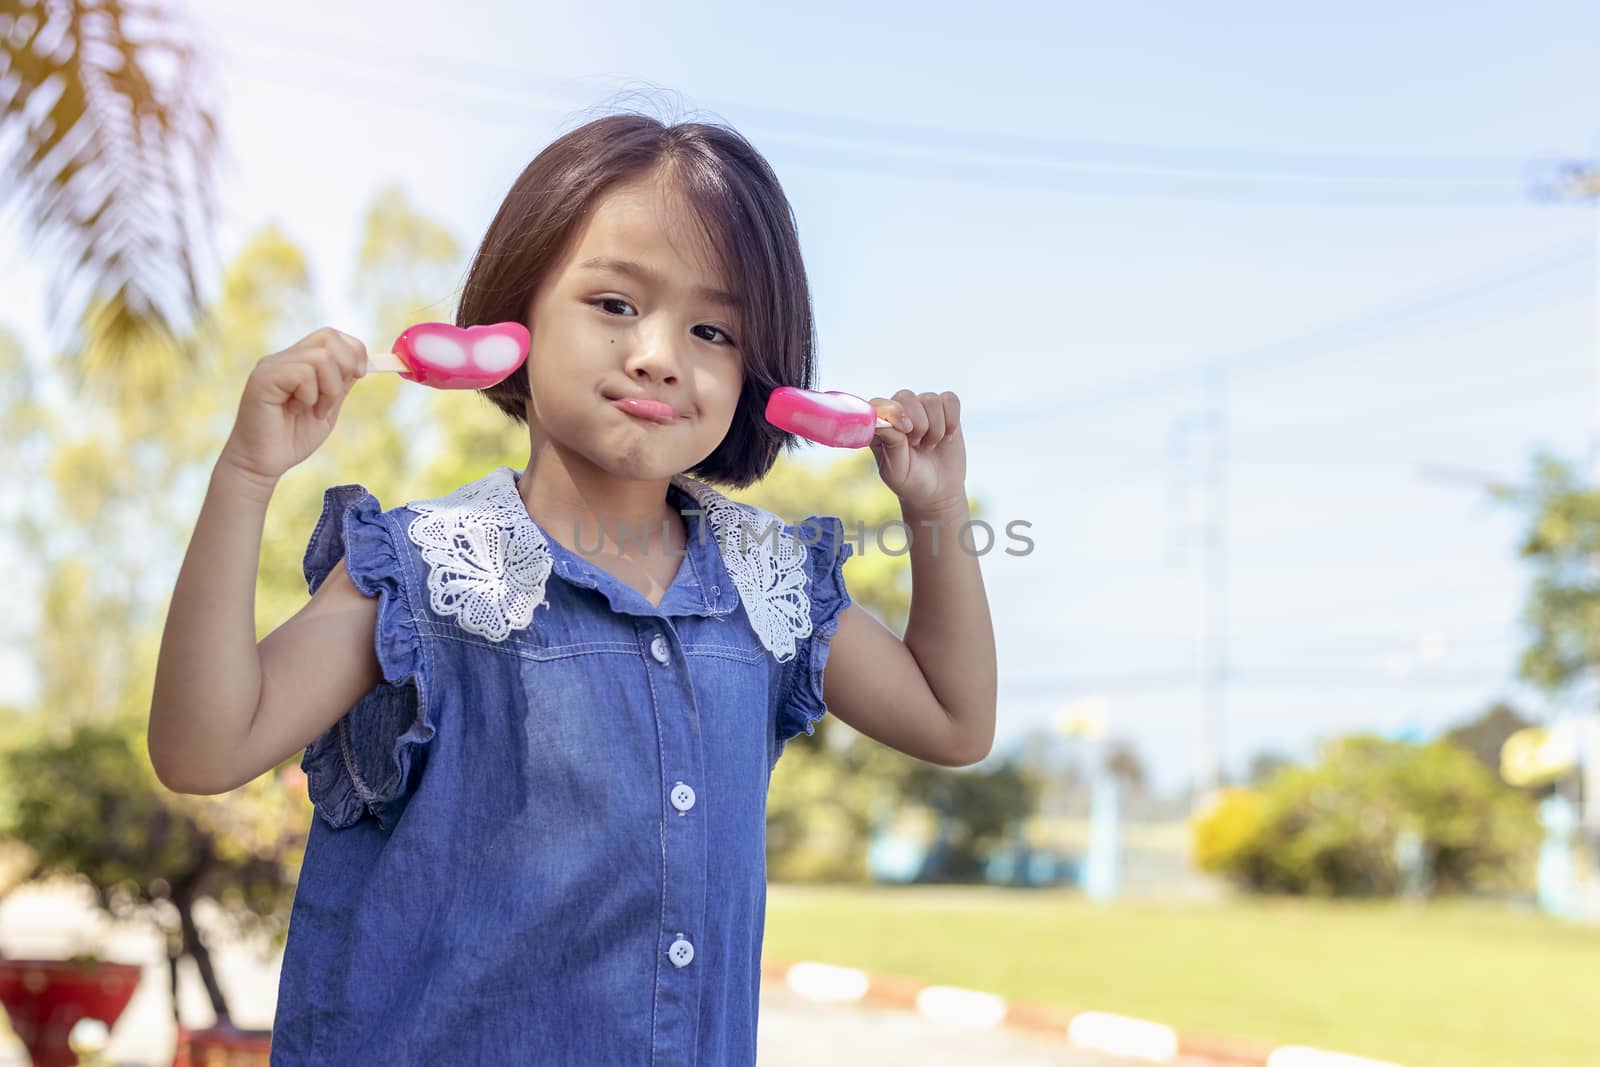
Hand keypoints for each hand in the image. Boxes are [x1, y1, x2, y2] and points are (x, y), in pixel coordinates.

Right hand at [218, 327, 367, 485]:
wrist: (263, 463)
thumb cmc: (292, 438)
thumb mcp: (328, 407)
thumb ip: (340, 384)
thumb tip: (362, 363)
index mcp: (299, 362)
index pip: (331, 335)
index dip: (353, 351)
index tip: (359, 375)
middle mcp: (284, 359)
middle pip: (329, 337)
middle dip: (346, 367)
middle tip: (334, 398)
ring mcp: (272, 366)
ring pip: (320, 358)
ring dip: (329, 389)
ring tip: (315, 411)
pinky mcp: (263, 378)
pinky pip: (302, 373)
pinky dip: (310, 396)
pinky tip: (296, 410)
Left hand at [867, 389, 967, 512]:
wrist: (938, 490)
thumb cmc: (910, 481)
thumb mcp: (896, 470)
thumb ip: (892, 443)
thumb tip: (889, 419)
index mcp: (878, 426)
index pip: (879, 403)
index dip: (893, 413)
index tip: (906, 432)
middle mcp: (897, 412)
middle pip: (906, 396)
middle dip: (918, 424)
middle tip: (918, 446)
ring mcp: (921, 408)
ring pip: (931, 399)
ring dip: (935, 427)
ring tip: (930, 445)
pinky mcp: (944, 409)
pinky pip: (950, 399)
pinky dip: (952, 420)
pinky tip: (946, 437)